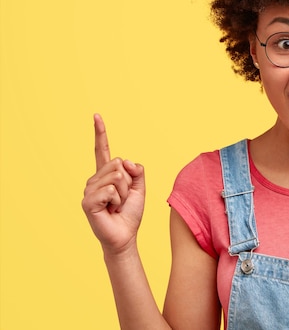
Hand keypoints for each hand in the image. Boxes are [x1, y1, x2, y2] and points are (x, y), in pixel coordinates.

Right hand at [81, 114, 145, 254]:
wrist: (125, 235)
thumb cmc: (130, 212)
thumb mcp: (140, 187)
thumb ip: (137, 170)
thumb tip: (125, 162)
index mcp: (106, 174)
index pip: (103, 150)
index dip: (100, 132)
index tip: (96, 115)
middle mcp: (95, 179)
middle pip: (119, 164)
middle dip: (129, 182)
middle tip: (122, 198)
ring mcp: (89, 189)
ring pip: (117, 176)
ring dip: (124, 193)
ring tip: (116, 205)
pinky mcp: (87, 201)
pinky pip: (111, 189)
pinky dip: (117, 200)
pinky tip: (110, 210)